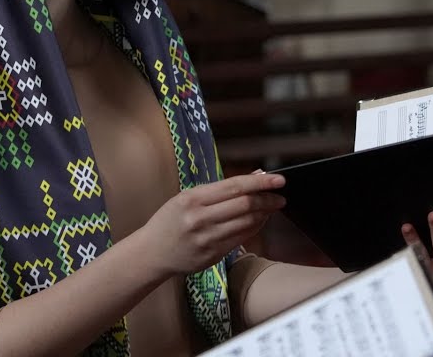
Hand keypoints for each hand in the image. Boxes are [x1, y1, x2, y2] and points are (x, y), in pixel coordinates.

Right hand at [143, 172, 286, 277]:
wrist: (152, 252)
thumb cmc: (170, 221)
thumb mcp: (186, 198)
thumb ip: (219, 189)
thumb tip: (254, 177)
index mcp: (192, 199)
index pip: (234, 187)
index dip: (260, 182)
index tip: (279, 179)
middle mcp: (200, 218)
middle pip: (245, 205)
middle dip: (268, 199)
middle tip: (280, 195)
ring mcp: (208, 238)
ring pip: (247, 222)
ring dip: (265, 214)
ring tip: (272, 207)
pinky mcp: (214, 255)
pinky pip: (242, 238)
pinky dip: (255, 227)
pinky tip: (259, 221)